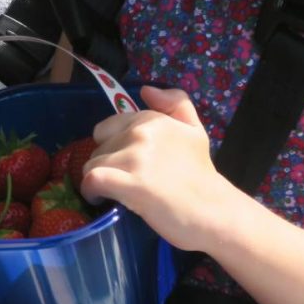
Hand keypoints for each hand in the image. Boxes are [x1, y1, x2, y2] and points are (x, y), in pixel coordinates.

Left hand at [79, 86, 242, 251]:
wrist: (213, 212)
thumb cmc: (200, 175)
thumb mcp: (195, 130)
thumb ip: (176, 103)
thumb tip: (145, 91)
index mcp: (152, 119)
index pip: (108, 127)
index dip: (112, 146)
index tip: (122, 162)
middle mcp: (141, 133)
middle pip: (98, 147)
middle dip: (107, 163)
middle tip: (123, 180)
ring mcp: (135, 157)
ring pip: (92, 164)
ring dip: (98, 180)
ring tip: (114, 192)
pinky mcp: (130, 184)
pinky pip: (92, 180)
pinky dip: (90, 190)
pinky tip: (99, 199)